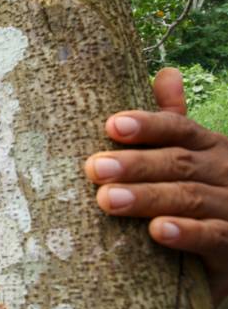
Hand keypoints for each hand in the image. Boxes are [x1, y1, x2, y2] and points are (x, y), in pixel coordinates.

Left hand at [85, 68, 227, 305]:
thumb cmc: (204, 193)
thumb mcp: (192, 155)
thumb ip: (174, 119)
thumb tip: (166, 72)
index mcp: (209, 146)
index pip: (179, 128)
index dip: (147, 125)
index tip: (111, 125)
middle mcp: (225, 171)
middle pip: (179, 162)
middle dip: (135, 164)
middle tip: (94, 168)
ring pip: (190, 197)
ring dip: (148, 197)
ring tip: (108, 199)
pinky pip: (213, 236)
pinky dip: (186, 233)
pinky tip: (158, 231)